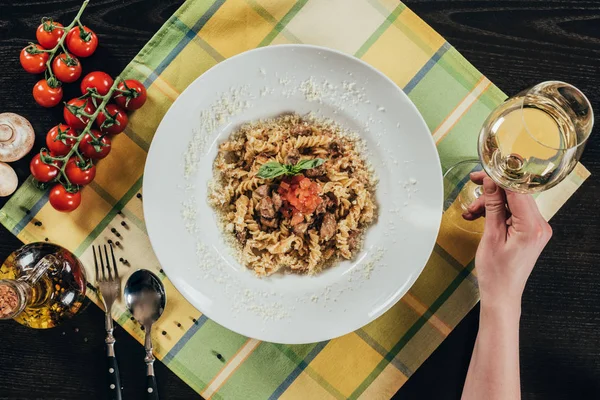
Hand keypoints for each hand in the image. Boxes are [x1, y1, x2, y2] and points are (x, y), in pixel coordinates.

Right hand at [464, 171, 551, 311]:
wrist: (501, 294)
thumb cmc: (496, 273)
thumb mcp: (490, 236)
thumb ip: (493, 206)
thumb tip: (490, 183)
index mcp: (532, 227)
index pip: (518, 190)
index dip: (499, 178)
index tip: (484, 173)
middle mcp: (540, 226)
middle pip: (516, 195)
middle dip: (492, 191)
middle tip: (473, 185)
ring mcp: (536, 229)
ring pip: (513, 203)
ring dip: (491, 203)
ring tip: (472, 211)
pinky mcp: (530, 232)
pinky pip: (514, 213)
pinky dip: (498, 212)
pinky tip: (481, 216)